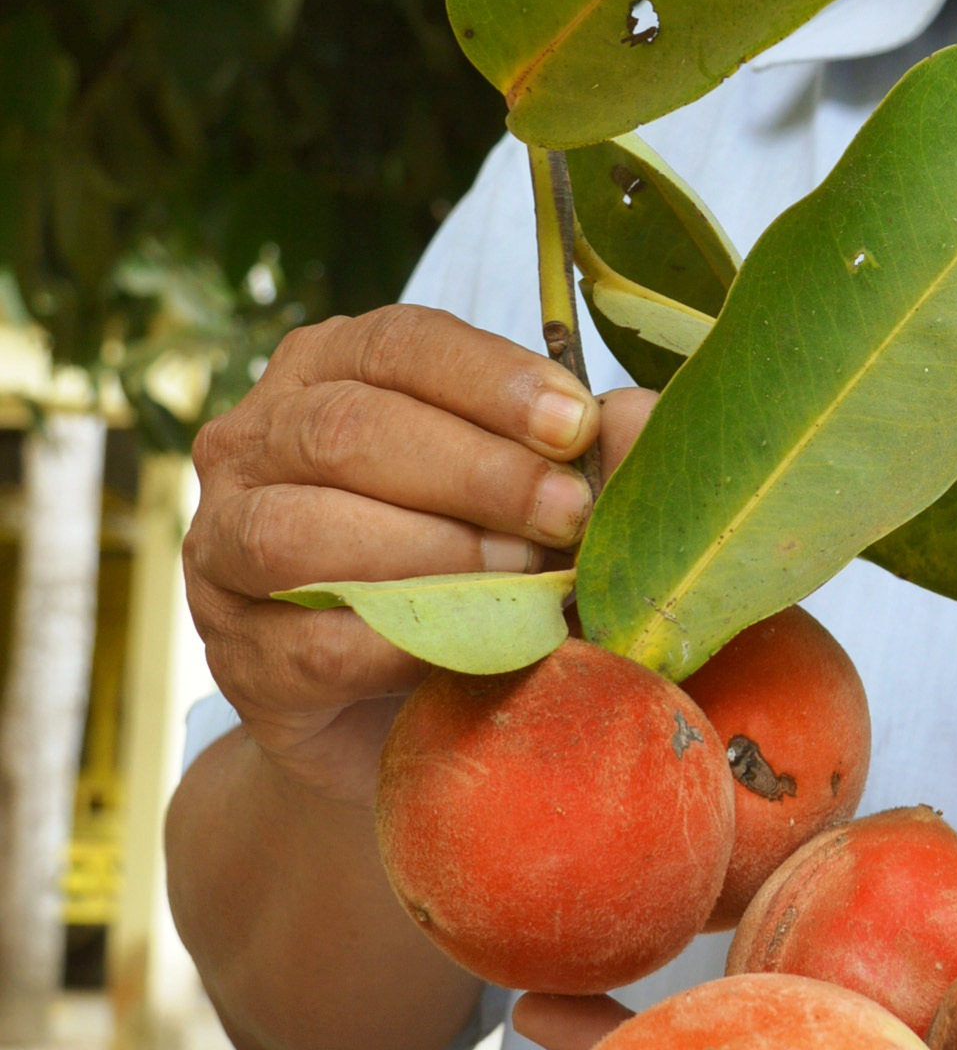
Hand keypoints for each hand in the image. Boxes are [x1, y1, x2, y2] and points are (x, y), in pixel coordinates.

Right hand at [186, 307, 654, 804]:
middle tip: (566, 516)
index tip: (577, 424)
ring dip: (428, 555)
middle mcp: (255, 442)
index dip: (490, 379)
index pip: (398, 343)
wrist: (396, 706)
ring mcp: (223, 548)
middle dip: (475, 472)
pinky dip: (397, 644)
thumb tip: (641, 418)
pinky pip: (307, 643)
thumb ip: (579, 449)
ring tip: (522, 581)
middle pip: (348, 430)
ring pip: (301, 531)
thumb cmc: (471, 561)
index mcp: (328, 367)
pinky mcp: (235, 654)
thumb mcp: (530, 491)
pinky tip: (467, 646)